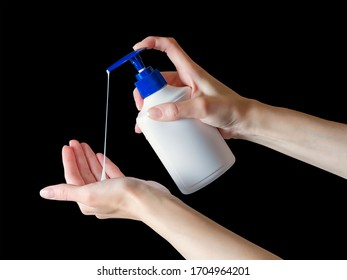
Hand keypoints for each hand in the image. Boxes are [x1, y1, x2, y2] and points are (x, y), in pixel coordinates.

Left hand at [39, 139, 169, 219]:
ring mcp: (111, 192)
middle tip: (75, 143)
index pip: (73, 178)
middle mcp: (97, 198)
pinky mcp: (123, 187)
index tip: (67, 147)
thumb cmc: (123, 198)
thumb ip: (66, 192)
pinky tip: (100, 156)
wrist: (149, 199)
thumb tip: (45, 193)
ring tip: (84, 146)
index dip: (69, 161)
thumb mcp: (89, 193)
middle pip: (83, 174)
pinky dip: (104, 164)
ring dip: (89, 158)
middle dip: (78, 157)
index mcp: (87, 201)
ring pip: (96, 172)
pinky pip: (109, 173)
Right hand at [132, 36, 250, 138]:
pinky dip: (162, 117)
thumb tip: (153, 112)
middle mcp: (187, 81)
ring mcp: (187, 96)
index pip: (169, 48)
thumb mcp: (203, 107)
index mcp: (191, 72)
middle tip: (142, 107)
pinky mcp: (189, 109)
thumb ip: (179, 110)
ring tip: (145, 122)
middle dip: (146, 91)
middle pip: (159, 79)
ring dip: (152, 106)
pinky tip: (158, 129)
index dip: (152, 43)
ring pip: (162, 96)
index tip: (136, 49)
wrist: (244, 123)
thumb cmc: (231, 108)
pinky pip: (170, 109)